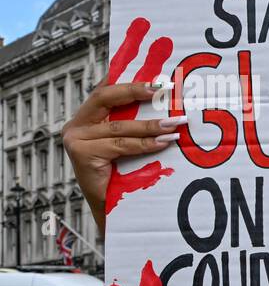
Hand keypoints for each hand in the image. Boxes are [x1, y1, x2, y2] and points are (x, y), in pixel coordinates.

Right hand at [61, 82, 182, 230]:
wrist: (109, 210)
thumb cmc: (121, 176)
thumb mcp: (126, 144)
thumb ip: (133, 124)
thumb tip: (163, 105)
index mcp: (86, 118)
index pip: (105, 90)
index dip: (127, 80)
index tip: (153, 75)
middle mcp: (76, 125)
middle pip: (105, 98)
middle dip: (136, 90)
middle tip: (163, 89)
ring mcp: (75, 139)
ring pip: (119, 126)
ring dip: (151, 124)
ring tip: (176, 124)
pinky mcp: (81, 154)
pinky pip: (120, 145)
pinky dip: (145, 143)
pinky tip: (164, 141)